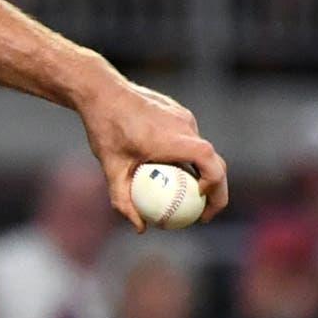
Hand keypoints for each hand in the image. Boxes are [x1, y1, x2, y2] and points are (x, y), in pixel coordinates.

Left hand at [77, 75, 229, 229]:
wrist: (102, 90)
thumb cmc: (105, 128)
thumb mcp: (111, 168)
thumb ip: (123, 199)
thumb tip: (140, 227)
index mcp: (173, 139)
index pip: (210, 162)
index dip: (215, 185)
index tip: (201, 202)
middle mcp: (185, 126)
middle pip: (214, 161)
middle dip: (216, 190)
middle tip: (204, 215)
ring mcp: (184, 117)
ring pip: (203, 150)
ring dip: (202, 174)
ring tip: (188, 198)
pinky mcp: (180, 112)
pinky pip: (190, 139)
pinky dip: (188, 158)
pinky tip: (170, 172)